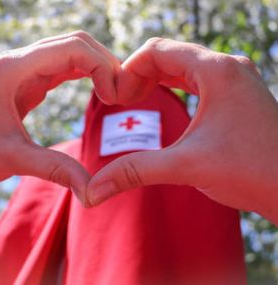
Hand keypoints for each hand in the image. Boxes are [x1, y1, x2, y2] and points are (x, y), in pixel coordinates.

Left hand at [0, 31, 119, 204]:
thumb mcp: (11, 159)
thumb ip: (55, 171)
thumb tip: (92, 193)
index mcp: (14, 70)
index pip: (74, 49)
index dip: (103, 67)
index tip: (113, 98)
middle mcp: (22, 61)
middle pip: (77, 43)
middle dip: (105, 63)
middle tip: (120, 93)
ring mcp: (27, 68)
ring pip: (73, 51)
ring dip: (98, 66)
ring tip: (114, 92)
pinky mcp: (31, 80)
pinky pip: (66, 66)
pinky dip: (88, 73)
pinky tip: (98, 90)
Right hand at [87, 38, 277, 224]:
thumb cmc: (250, 172)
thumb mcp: (185, 167)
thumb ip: (136, 172)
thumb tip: (95, 189)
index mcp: (217, 71)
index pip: (157, 50)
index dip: (129, 70)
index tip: (116, 96)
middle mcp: (228, 67)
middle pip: (169, 55)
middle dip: (140, 74)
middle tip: (123, 100)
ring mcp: (235, 80)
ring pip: (183, 66)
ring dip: (157, 79)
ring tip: (138, 99)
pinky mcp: (236, 95)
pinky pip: (197, 79)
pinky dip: (175, 86)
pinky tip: (165, 101)